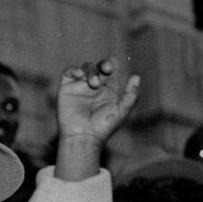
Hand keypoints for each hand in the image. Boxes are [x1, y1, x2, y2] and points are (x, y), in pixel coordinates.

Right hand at [54, 58, 139, 181]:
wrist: (83, 137)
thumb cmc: (102, 128)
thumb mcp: (121, 112)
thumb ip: (131, 96)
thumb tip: (136, 76)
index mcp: (108, 90)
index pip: (111, 69)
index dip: (113, 63)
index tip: (113, 68)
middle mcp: (94, 86)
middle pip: (99, 65)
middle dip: (104, 64)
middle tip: (107, 69)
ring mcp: (80, 86)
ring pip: (86, 67)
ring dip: (91, 71)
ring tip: (94, 83)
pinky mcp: (66, 88)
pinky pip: (68, 72)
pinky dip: (73, 69)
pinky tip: (78, 74)